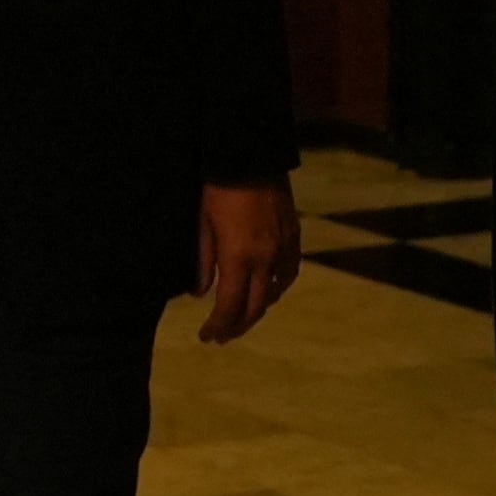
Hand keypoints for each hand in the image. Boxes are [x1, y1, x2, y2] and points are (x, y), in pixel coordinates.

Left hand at [195, 178, 304, 344]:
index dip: (218, 326)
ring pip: (275, 292)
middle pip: (255, 307)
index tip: (206, 337)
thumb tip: (201, 294)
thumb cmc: (218, 189)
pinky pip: (290, 272)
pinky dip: (278, 287)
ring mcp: (283, 248)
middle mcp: (265, 260)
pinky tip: (269, 290)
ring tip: (243, 316)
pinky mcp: (294, 236)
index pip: (229, 306)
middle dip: (238, 325)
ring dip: (258, 309)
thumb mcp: (202, 226)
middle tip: (223, 336)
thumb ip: (203, 262)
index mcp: (238, 258)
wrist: (252, 158)